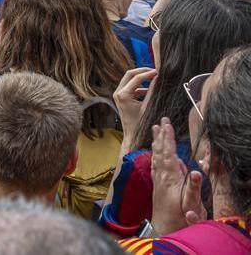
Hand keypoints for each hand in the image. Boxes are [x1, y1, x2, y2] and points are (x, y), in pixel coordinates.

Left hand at [113, 67, 156, 133]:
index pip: (136, 77)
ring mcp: (118, 95)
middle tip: (156, 71)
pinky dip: (141, 86)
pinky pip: (131, 87)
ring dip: (142, 78)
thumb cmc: (140, 123)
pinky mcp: (121, 97)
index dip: (148, 73)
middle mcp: (118, 92)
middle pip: (130, 74)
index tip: (159, 72)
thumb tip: (157, 78)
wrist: (133, 135)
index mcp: (123, 94)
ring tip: (155, 78)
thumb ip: (152, 91)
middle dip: (143, 71)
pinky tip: (151, 90)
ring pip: (130, 80)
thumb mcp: (148, 106)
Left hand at [150, 118, 206, 234]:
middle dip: (160, 135)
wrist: (165, 229)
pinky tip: (157, 154)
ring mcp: (158, 180)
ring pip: (156, 156)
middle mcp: (161, 176)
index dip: (167, 137)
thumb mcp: (191, 204)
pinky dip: (156, 154)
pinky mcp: (158, 185)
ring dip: (156, 143)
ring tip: (155, 131)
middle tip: (160, 121)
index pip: (168, 152)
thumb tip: (196, 172)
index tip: (166, 123)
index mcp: (170, 177)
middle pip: (160, 151)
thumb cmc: (180, 217)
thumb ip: (193, 188)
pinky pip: (156, 164)